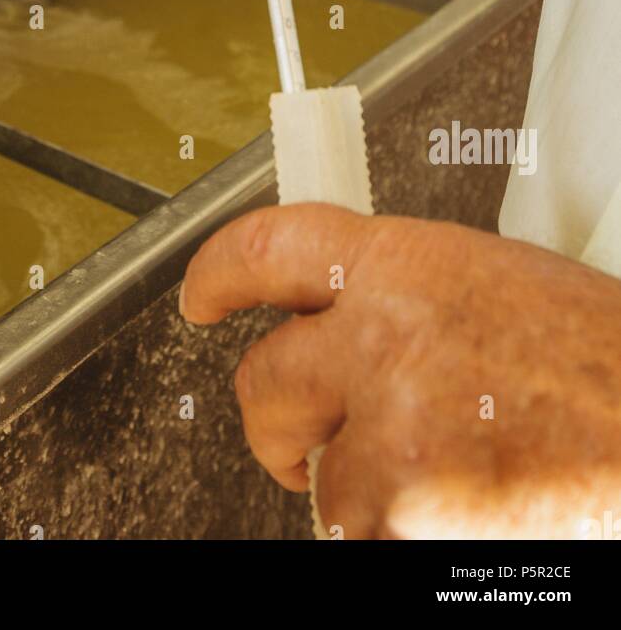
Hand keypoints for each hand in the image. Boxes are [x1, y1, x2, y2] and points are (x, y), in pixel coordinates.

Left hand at [180, 203, 620, 538]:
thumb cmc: (603, 363)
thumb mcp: (495, 285)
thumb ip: (407, 296)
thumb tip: (346, 318)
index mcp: (405, 263)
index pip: (267, 246)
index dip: (217, 272)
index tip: (202, 296)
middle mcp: (381, 334)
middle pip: (262, 380)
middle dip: (274, 421)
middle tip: (298, 439)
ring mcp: (388, 424)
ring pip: (321, 476)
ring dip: (368, 491)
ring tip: (451, 475)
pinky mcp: (402, 506)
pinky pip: (364, 536)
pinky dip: (405, 536)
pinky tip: (469, 512)